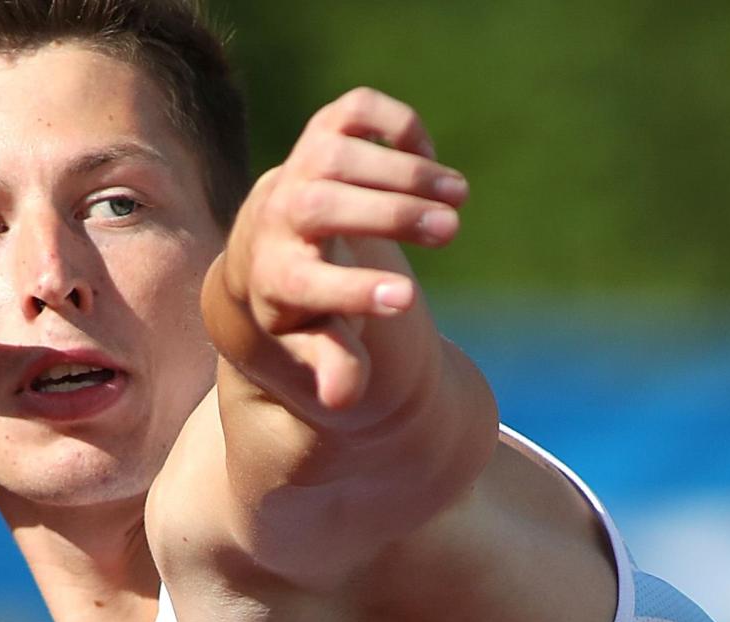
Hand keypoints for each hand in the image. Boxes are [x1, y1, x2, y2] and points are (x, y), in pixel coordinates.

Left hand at [205, 88, 466, 422]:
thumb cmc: (304, 307)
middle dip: (389, 216)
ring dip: (405, 172)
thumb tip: (344, 400)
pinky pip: (355, 112)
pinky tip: (425, 155)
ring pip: (338, 156)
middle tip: (450, 230)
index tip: (405, 301)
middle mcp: (274, 219)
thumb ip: (333, 367)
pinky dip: (396, 122)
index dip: (353, 291)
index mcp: (272, 280)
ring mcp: (296, 169)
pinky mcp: (321, 133)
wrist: (269, 247)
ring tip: (460, 196)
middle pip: (321, 208)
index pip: (305, 283)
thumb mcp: (315, 345)